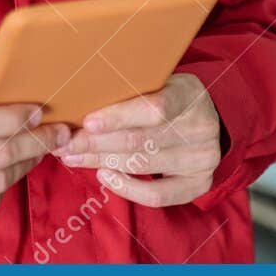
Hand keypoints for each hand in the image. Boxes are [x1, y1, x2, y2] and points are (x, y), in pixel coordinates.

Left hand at [53, 72, 221, 207]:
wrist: (210, 116)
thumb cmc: (172, 96)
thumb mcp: (161, 80)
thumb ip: (132, 88)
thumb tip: (82, 98)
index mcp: (190, 95)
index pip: (155, 108)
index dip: (119, 116)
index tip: (87, 122)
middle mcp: (201, 128)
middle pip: (140, 141)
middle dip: (96, 144)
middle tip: (65, 143)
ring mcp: (202, 158)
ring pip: (142, 165)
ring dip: (100, 163)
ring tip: (73, 156)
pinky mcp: (199, 183)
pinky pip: (157, 195)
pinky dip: (126, 188)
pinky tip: (104, 175)